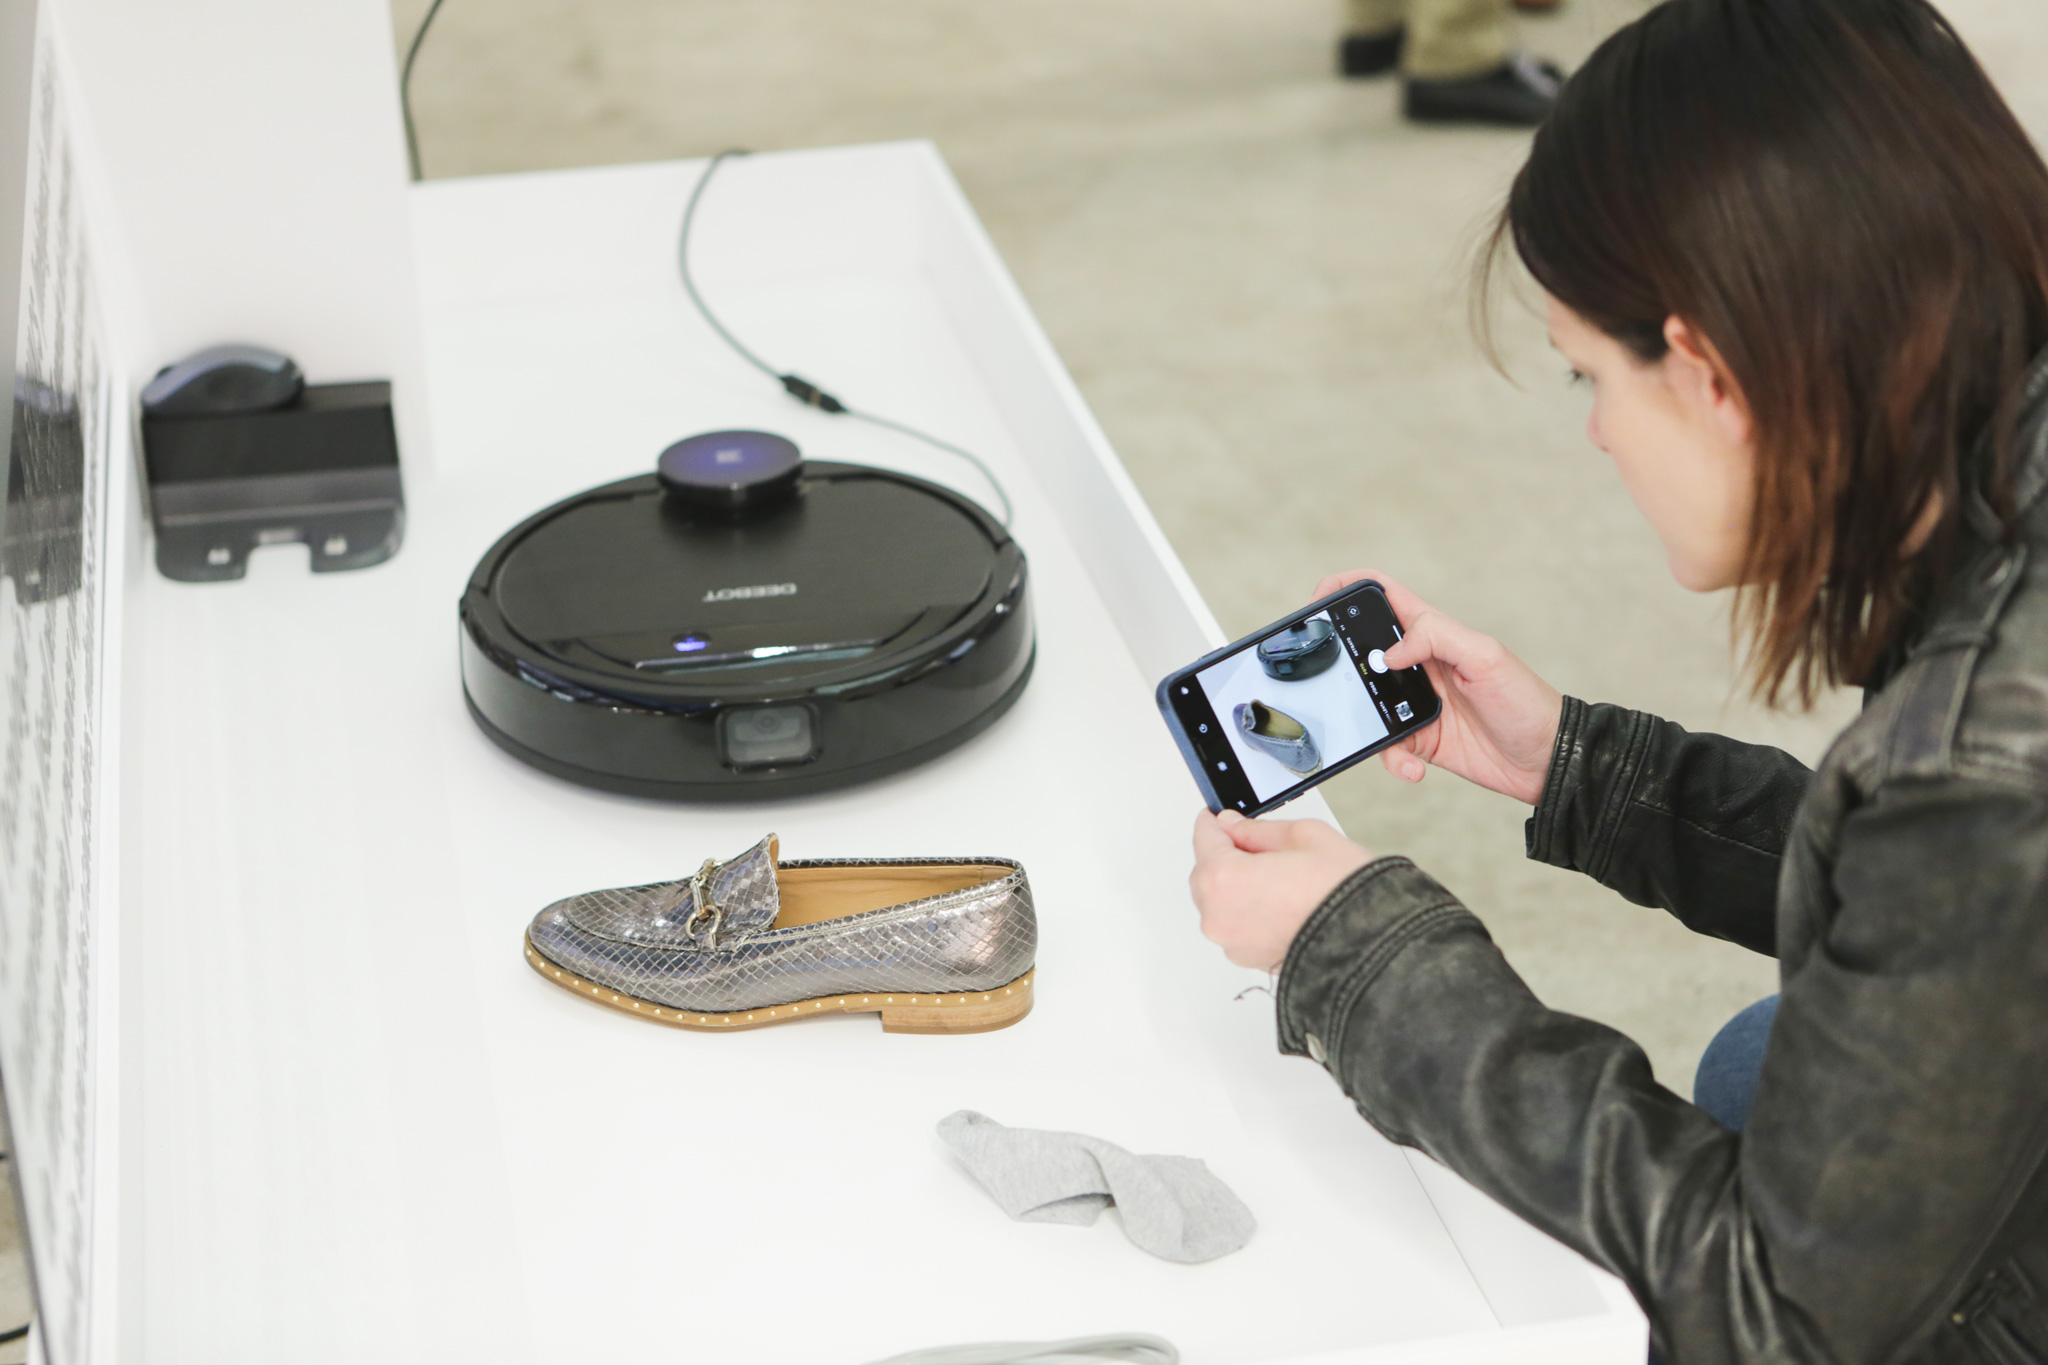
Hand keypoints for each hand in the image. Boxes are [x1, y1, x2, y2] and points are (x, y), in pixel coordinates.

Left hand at [1190, 810, 1372, 970]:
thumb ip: (1257, 830)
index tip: (1220, 816)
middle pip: (1206, 874)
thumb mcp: (1304, 836)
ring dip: (1237, 886)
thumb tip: (1234, 825)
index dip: (1214, 822)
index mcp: (1224, 878)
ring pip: (1220, 902)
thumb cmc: (1343, 892)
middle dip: (1226, 856)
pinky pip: (1237, 926)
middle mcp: (1219, 915)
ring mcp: (1232, 942)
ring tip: (1279, 878)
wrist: (1371, 943)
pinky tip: (1281, 902)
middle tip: (1260, 846)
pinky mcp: (1249, 960)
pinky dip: (1249, 912)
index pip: (1204, 838)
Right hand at [1314, 569, 1563, 804]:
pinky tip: (1414, 766)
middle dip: (1340, 663)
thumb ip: (1436, 638)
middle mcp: (1418, 663)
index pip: (1383, 594)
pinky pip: (1387, 748)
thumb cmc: (1526, 701)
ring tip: (1391, 738)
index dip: (1348, 587)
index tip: (1320, 598)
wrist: (1546, 760)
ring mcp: (1414, 702)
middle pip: (1361, 650)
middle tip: (1330, 680)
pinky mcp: (1417, 739)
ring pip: (1365, 703)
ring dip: (1364, 721)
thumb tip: (1388, 652)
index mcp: (1433, 632)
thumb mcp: (1486, 657)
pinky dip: (1393, 760)